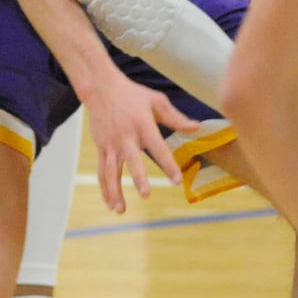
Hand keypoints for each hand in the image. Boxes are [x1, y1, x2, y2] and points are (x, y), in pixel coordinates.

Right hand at [82, 72, 199, 212]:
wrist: (101, 88)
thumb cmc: (132, 94)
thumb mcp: (156, 101)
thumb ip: (176, 118)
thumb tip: (196, 128)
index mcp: (143, 124)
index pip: (158, 147)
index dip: (168, 164)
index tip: (176, 180)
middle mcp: (126, 136)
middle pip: (133, 160)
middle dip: (139, 177)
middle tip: (146, 194)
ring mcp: (111, 143)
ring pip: (112, 171)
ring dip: (115, 191)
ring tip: (121, 210)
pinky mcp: (101, 147)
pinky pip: (102, 171)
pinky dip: (105, 188)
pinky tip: (110, 203)